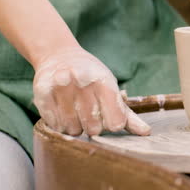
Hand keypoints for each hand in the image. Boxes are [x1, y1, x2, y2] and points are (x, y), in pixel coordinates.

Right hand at [32, 48, 150, 135]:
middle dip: (93, 125)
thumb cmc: (92, 76)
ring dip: (75, 126)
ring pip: (73, 130)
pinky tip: (62, 110)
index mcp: (104, 82)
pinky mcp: (42, 93)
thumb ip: (127, 114)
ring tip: (75, 110)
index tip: (108, 116)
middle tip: (89, 111)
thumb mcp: (111, 88)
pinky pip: (55, 125)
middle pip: (94, 129)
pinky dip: (60, 123)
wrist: (59, 56)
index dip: (112, 124)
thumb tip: (146, 133)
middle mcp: (83, 83)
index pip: (115, 123)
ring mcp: (61, 88)